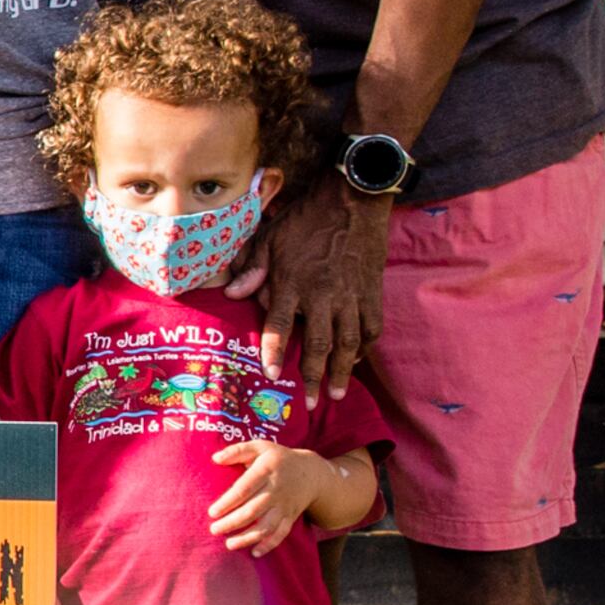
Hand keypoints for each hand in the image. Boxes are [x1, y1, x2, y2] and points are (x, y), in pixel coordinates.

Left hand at [209, 438, 334, 555]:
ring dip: (248, 538)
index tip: (212, 512)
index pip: (244, 489)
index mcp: (267, 470)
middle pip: (253, 510)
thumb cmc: (277, 458)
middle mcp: (276, 490)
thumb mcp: (260, 447)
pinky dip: (269, 545)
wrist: (311, 473)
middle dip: (232, 523)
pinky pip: (281, 534)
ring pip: (267, 526)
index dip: (228, 502)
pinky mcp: (290, 517)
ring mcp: (285, 506)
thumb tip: (215, 459)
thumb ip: (237, 450)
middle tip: (214, 530)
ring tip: (229, 544)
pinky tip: (255, 553)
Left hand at [230, 183, 388, 395]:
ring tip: (335, 393)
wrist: (353, 202)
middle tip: (309, 403)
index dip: (274, 351)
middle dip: (312, 376)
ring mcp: (351, 297)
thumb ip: (252, 268)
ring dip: (341, 371)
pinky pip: (370, 328)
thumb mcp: (269, 238)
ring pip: (347, 343)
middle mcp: (323, 296)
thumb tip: (232, 293)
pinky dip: (364, 348)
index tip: (271, 374)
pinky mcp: (372, 294)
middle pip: (317, 344)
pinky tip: (356, 361)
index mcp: (294, 283)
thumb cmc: (304, 220)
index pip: (280, 325)